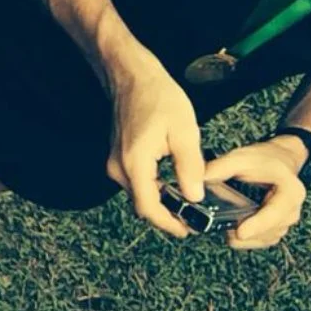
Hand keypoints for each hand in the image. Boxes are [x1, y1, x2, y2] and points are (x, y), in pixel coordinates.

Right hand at [105, 53, 204, 237]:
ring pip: (139, 195)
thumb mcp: (184, 131)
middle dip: (167, 216)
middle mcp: (118, 170)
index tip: (187, 231)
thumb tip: (195, 198)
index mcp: (135, 164)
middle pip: (142, 205)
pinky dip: (154, 190)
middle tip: (193, 220)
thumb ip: (190, 167)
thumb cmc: (160, 98)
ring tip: (187, 205)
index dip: (167, 224)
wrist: (132, 78)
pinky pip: (136, 183)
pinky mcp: (117, 160)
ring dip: (161, 203)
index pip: (148, 208)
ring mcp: (115, 165)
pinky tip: (172, 187)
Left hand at [203, 137, 307, 249]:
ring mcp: (285, 223)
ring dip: (241, 236)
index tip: (240, 231)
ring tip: (223, 224)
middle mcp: (292, 210)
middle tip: (219, 225)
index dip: (258, 224)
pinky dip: (243, 239)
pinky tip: (230, 228)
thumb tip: (196, 181)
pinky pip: (258, 242)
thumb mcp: (242, 157)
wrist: (279, 160)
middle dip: (243, 231)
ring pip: (261, 240)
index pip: (277, 213)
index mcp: (290, 191)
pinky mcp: (275, 230)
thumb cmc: (263, 159)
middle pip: (267, 231)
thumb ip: (220, 168)